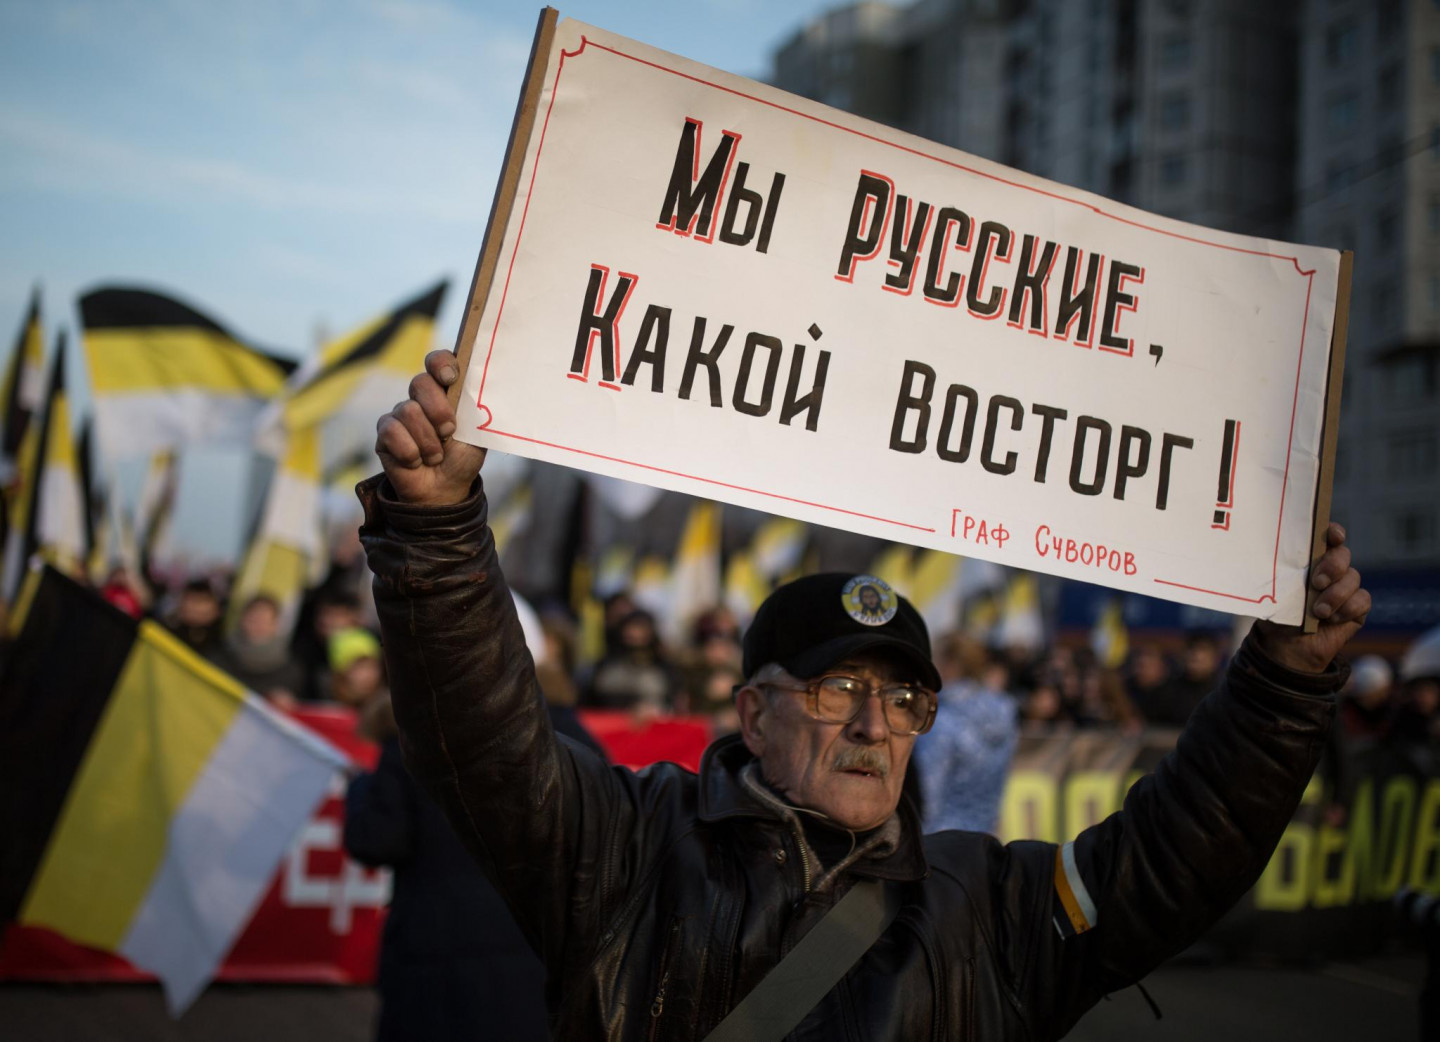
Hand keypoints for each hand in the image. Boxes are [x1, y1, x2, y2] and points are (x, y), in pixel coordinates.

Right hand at [375, 350, 485, 505]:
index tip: (450, 378)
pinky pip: (392, 432)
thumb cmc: (462, 458)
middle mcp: (421, 397)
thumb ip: (475, 409)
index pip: (438, 361)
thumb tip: (479, 387)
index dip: (441, 363)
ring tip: (436, 457)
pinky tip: (416, 462)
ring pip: (408, 411)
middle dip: (438, 411)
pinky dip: (410, 452)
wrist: (444, 490)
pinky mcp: (384, 432)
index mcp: (446, 391)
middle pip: (420, 382)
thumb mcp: (476, 434)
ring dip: (428, 441)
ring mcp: (401, 413)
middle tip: (449, 432)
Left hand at [1251, 523, 1369, 673]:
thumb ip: (1284, 574)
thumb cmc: (1279, 614)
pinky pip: (1362, 600)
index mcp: (1309, 560)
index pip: (1327, 537)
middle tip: (1316, 583)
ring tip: (1318, 612)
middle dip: (1333, 566)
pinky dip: (1347, 609)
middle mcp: (1331, 569)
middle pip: (1343, 555)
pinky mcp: (1357, 607)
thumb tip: (1281, 558)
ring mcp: (1346, 587)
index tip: (1334, 535)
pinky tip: (1331, 620)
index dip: (1333, 532)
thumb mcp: (1277, 592)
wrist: (1287, 646)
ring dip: (1336, 595)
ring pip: (1353, 578)